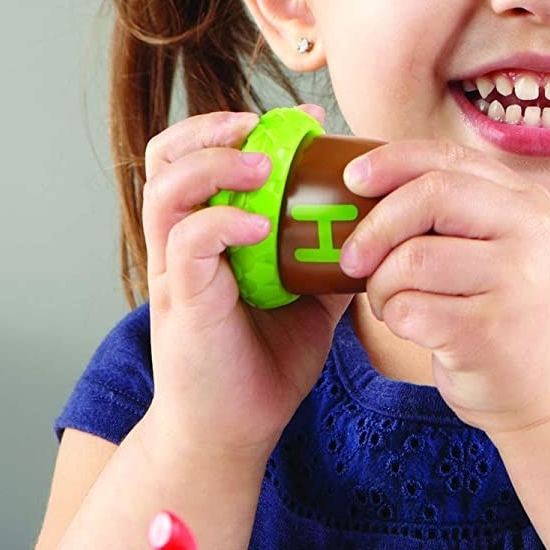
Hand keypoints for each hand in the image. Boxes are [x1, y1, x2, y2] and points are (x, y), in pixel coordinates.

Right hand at [142, 105, 351, 458]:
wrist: (236, 430)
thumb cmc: (266, 363)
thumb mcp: (313, 298)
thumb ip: (331, 256)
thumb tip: (383, 225)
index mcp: (210, 232)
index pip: (205, 155)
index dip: (245, 126)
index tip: (308, 119)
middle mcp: (182, 242)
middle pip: (168, 155)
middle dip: (214, 128)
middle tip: (265, 127)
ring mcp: (176, 270)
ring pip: (166, 187)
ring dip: (215, 164)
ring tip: (264, 166)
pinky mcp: (182, 300)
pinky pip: (186, 242)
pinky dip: (222, 222)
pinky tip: (261, 226)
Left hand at [336, 139, 549, 434]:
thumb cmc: (510, 315)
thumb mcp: (504, 248)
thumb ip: (456, 213)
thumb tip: (362, 188)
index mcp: (528, 202)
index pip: (448, 158)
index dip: (391, 161)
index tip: (351, 179)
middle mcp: (531, 232)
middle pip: (429, 196)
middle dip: (375, 227)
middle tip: (352, 259)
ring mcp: (516, 281)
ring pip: (410, 259)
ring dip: (382, 287)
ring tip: (396, 304)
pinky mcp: (491, 331)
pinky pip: (409, 309)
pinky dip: (396, 321)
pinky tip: (418, 330)